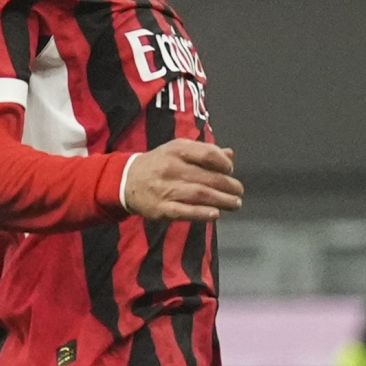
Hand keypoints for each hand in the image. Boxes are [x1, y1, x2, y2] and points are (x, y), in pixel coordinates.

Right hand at [121, 139, 241, 222]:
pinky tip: (216, 214)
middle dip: (228, 186)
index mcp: (177, 150)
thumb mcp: (178, 150)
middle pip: (207, 178)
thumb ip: (204, 152)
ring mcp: (165, 189)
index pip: (207, 154)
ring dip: (222, 200)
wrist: (126, 181)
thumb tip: (230, 155)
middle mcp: (171, 168)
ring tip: (235, 203)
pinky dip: (202, 213)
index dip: (224, 163)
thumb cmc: (160, 164)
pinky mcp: (161, 208)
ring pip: (200, 194)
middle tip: (239, 191)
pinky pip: (185, 212)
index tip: (230, 170)